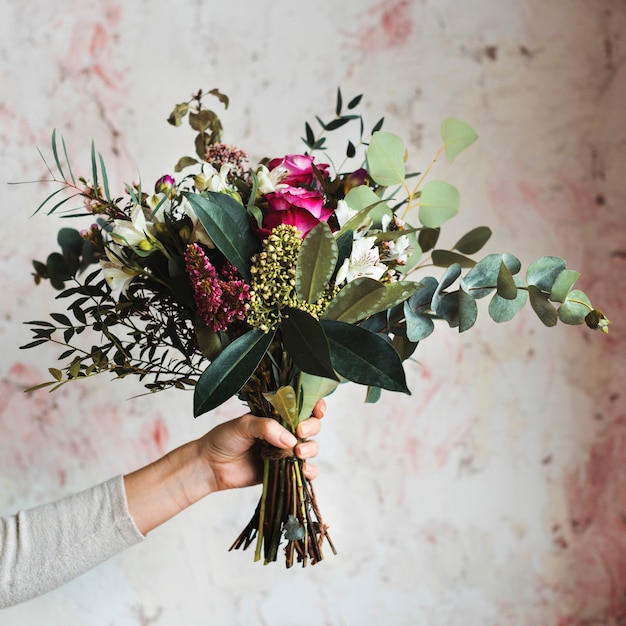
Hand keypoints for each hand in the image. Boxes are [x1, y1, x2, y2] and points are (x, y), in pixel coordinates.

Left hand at [199, 399, 325, 491]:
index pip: (302, 406)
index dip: (315, 406)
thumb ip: (266, 427)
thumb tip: (291, 440)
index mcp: (276, 414)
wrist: (211, 466)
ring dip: (310, 449)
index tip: (317, 410)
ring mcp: (285, 451)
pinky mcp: (283, 470)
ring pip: (310, 447)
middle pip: (311, 425)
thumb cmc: (224, 439)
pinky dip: (310, 472)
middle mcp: (284, 431)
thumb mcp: (243, 425)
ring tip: (298, 453)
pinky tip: (305, 471)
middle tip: (300, 432)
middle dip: (312, 427)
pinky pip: (304, 471)